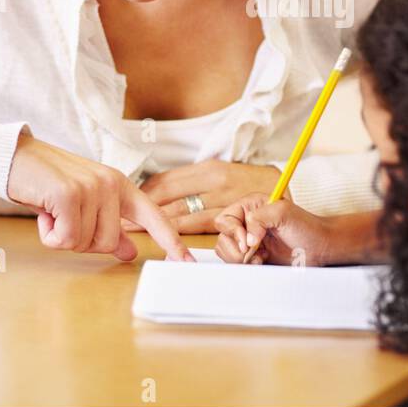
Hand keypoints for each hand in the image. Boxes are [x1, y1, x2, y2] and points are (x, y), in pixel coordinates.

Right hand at [7, 133, 192, 261]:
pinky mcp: (70, 194)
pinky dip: (49, 234)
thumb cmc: (49, 183)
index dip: (170, 241)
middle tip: (63, 217)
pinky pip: (64, 239)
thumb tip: (129, 251)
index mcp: (121, 186)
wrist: (14, 157)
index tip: (186, 262)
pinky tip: (44, 212)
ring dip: (61, 235)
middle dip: (80, 240)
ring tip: (52, 210)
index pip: (154, 216)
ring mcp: (92, 187)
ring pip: (84, 243)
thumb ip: (110, 226)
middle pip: (107, 243)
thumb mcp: (85, 204)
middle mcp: (112, 184)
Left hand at [130, 160, 286, 233]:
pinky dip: (180, 232)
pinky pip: (200, 225)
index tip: (124, 205)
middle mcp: (214, 180)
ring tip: (132, 233)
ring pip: (181, 211)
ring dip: (155, 224)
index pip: (166, 180)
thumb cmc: (251, 185)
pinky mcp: (234, 215)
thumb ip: (195, 184)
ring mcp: (224, 198)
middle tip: (119, 222)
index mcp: (208, 168)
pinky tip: (167, 239)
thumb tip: (159, 195)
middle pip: (168, 195)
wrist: (288, 191)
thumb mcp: (223, 176)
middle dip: (141, 211)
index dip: (142, 194)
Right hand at [214, 194, 330, 265]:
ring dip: (241, 259)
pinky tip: (262, 262)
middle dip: (236, 249)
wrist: (319, 247)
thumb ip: (259, 219)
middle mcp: (246, 223)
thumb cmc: (306, 226)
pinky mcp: (253, 256)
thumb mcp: (283, 212)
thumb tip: (246, 240)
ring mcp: (248, 241)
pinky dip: (246, 266)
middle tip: (253, 253)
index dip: (233, 232)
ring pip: (226, 252)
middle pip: (223, 237)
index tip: (247, 243)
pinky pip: (237, 263)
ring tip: (261, 257)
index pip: (225, 219)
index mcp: (250, 206)